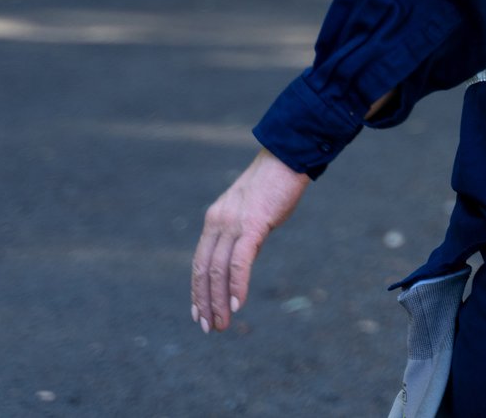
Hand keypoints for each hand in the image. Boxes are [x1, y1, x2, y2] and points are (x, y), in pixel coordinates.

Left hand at [191, 150, 310, 334]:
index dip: (197, 290)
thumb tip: (243, 260)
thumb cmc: (274, 185)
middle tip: (209, 327)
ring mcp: (232, 223)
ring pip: (218, 270)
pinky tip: (238, 303)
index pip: (200, 262)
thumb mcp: (251, 213)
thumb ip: (243, 235)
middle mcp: (217, 223)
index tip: (199, 314)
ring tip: (223, 323)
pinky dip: (236, 285)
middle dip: (204, 302)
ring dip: (218, 300)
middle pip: (204, 270)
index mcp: (214, 220)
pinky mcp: (251, 224)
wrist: (287, 158)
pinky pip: (239, 262)